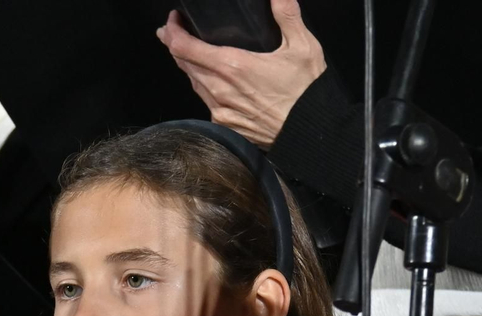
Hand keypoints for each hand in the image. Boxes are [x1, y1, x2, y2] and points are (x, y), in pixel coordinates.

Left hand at [156, 0, 326, 147]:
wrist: (310, 133)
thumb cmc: (307, 92)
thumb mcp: (303, 47)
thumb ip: (287, 15)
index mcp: (233, 66)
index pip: (185, 48)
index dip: (172, 33)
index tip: (172, 22)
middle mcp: (220, 90)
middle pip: (184, 65)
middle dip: (175, 46)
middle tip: (171, 33)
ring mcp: (221, 110)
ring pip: (194, 84)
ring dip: (188, 67)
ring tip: (188, 54)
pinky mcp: (227, 126)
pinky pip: (206, 103)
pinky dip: (204, 88)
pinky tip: (210, 82)